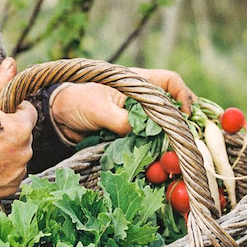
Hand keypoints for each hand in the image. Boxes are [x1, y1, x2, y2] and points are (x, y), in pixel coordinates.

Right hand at [0, 58, 36, 203]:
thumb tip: (11, 63)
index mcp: (21, 127)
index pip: (28, 112)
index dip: (11, 112)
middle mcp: (25, 151)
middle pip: (23, 134)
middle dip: (9, 132)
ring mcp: (19, 172)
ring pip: (18, 154)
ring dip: (6, 151)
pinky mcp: (11, 188)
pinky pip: (12, 173)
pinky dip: (2, 170)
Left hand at [49, 68, 196, 143]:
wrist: (59, 119)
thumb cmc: (78, 103)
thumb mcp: (99, 110)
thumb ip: (122, 120)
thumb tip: (141, 133)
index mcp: (138, 83)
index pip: (170, 81)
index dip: (182, 94)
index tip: (185, 113)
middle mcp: (143, 100)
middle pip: (173, 109)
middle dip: (182, 125)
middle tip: (186, 141)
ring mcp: (138, 118)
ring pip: (163, 129)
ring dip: (168, 143)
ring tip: (172, 157)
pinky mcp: (132, 134)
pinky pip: (149, 143)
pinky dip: (155, 153)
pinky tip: (159, 164)